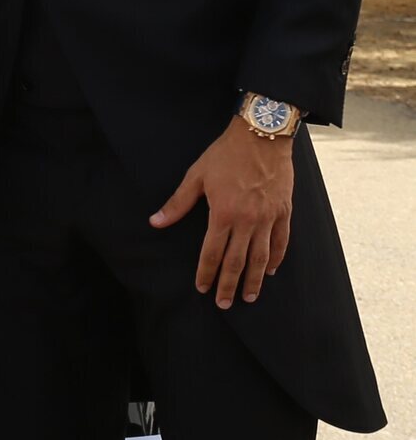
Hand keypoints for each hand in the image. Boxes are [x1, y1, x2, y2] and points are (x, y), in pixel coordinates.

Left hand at [149, 116, 293, 308]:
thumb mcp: (197, 175)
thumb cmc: (226, 154)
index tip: (202, 288)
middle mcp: (247, 220)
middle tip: (224, 304)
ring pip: (261, 257)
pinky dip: (276, 258)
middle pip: (237, 261)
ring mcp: (267, 217)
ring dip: (254, 280)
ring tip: (248, 297)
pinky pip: (281, 242)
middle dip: (229, 285)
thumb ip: (178, 203)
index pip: (212, 252)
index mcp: (223, 213)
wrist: (262, 135)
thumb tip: (156, 222)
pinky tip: (270, 270)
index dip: (206, 273)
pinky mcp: (283, 211)